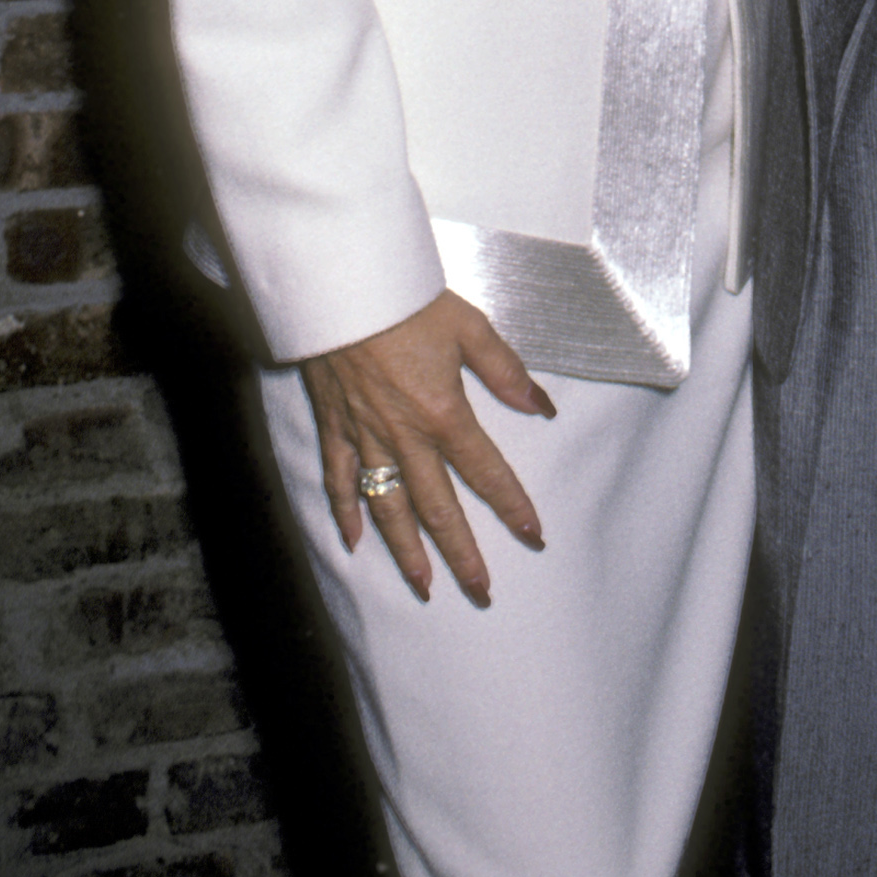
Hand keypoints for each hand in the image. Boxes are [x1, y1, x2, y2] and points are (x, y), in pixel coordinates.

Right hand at [300, 289, 554, 607]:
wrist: (340, 285)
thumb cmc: (407, 299)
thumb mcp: (469, 327)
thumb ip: (506, 370)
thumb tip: (541, 405)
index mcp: (443, 413)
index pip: (486, 471)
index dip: (512, 505)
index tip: (534, 536)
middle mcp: (404, 436)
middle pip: (438, 507)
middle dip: (462, 553)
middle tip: (481, 590)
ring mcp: (365, 435)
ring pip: (388, 507)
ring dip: (407, 551)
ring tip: (424, 586)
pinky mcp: (334, 425)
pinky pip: (339, 479)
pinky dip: (346, 512)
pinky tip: (355, 541)